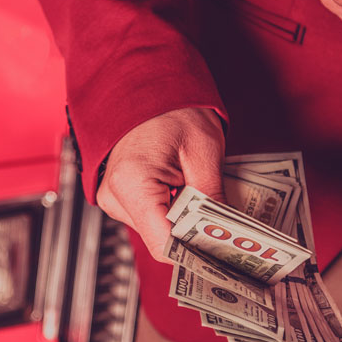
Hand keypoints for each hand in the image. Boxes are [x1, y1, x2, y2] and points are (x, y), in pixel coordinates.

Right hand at [96, 107, 225, 262]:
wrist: (145, 83)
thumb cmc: (170, 105)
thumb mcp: (204, 151)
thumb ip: (212, 200)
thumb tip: (225, 237)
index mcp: (132, 184)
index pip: (165, 245)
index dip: (198, 255)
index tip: (226, 258)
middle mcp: (114, 196)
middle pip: (162, 241)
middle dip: (196, 239)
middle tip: (228, 232)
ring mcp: (113, 197)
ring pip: (158, 232)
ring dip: (186, 225)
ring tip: (207, 204)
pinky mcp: (120, 195)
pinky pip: (151, 218)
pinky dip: (174, 213)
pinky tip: (190, 198)